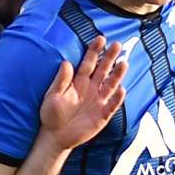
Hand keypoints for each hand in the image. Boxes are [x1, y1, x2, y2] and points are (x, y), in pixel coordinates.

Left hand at [39, 35, 127, 151]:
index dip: (95, 51)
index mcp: (78, 82)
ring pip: (110, 85)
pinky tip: (121, 89)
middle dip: (110, 58)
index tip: (101, 39)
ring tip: (123, 63)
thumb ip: (61, 80)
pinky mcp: (102, 116)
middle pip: (103, 70)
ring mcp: (98, 102)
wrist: (55, 136)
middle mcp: (91, 89)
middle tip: (118, 45)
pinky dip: (117, 98)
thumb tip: (66, 63)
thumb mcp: (52, 96)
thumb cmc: (51, 114)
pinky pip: (111, 105)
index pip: (88, 63)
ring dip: (117, 75)